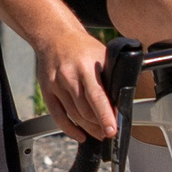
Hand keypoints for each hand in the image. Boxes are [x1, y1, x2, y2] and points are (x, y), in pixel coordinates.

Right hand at [36, 26, 117, 143]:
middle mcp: (69, 77)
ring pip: (73, 115)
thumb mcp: (103, 55)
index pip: (96, 97)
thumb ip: (112, 76)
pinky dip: (69, 129)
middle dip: (99, 125)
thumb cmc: (83, 47)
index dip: (105, 116)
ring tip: (99, 133)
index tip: (112, 130)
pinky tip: (80, 134)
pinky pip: (57, 116)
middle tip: (109, 132)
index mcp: (86, 68)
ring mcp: (56, 85)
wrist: (55, 36)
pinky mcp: (47, 91)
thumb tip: (124, 98)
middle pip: (84, 110)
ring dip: (88, 128)